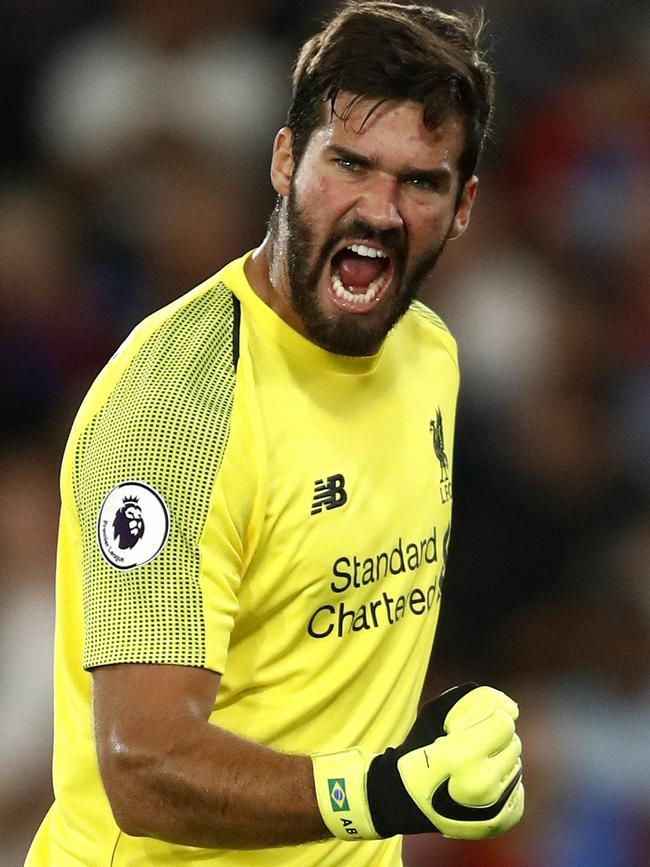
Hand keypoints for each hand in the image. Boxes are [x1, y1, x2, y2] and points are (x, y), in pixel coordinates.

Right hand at [312, 683, 523, 840]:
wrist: (402, 800)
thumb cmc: (416, 753)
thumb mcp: (431, 716)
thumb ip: (463, 698)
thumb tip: (507, 703)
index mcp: (462, 757)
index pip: (504, 725)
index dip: (496, 715)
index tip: (484, 716)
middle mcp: (481, 786)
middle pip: (513, 745)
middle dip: (498, 736)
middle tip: (477, 739)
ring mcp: (492, 809)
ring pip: (516, 767)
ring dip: (502, 759)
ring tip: (477, 760)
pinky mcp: (499, 823)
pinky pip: (517, 791)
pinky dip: (505, 783)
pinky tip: (485, 779)